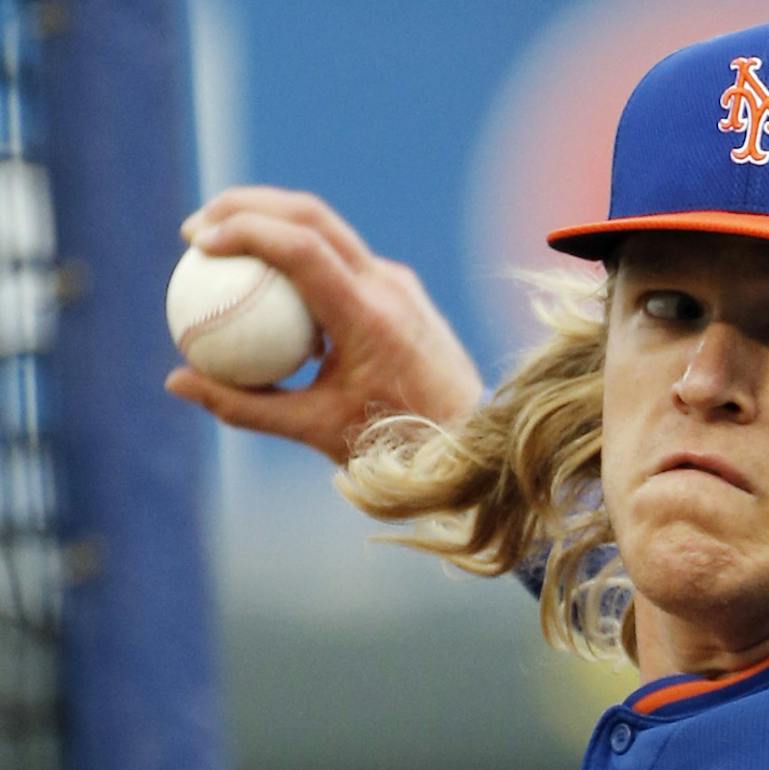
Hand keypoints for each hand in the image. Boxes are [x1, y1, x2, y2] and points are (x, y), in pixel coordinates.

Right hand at [164, 187, 484, 461]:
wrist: (471, 444)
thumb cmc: (393, 443)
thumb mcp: (314, 429)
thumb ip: (244, 406)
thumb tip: (176, 381)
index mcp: (371, 317)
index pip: (302, 248)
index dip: (246, 230)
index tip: (198, 242)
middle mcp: (390, 288)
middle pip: (312, 216)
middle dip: (247, 205)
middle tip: (195, 228)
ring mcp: (400, 285)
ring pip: (329, 230)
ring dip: (273, 223)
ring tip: (221, 244)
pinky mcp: (402, 291)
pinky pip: (343, 260)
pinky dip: (299, 257)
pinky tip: (266, 286)